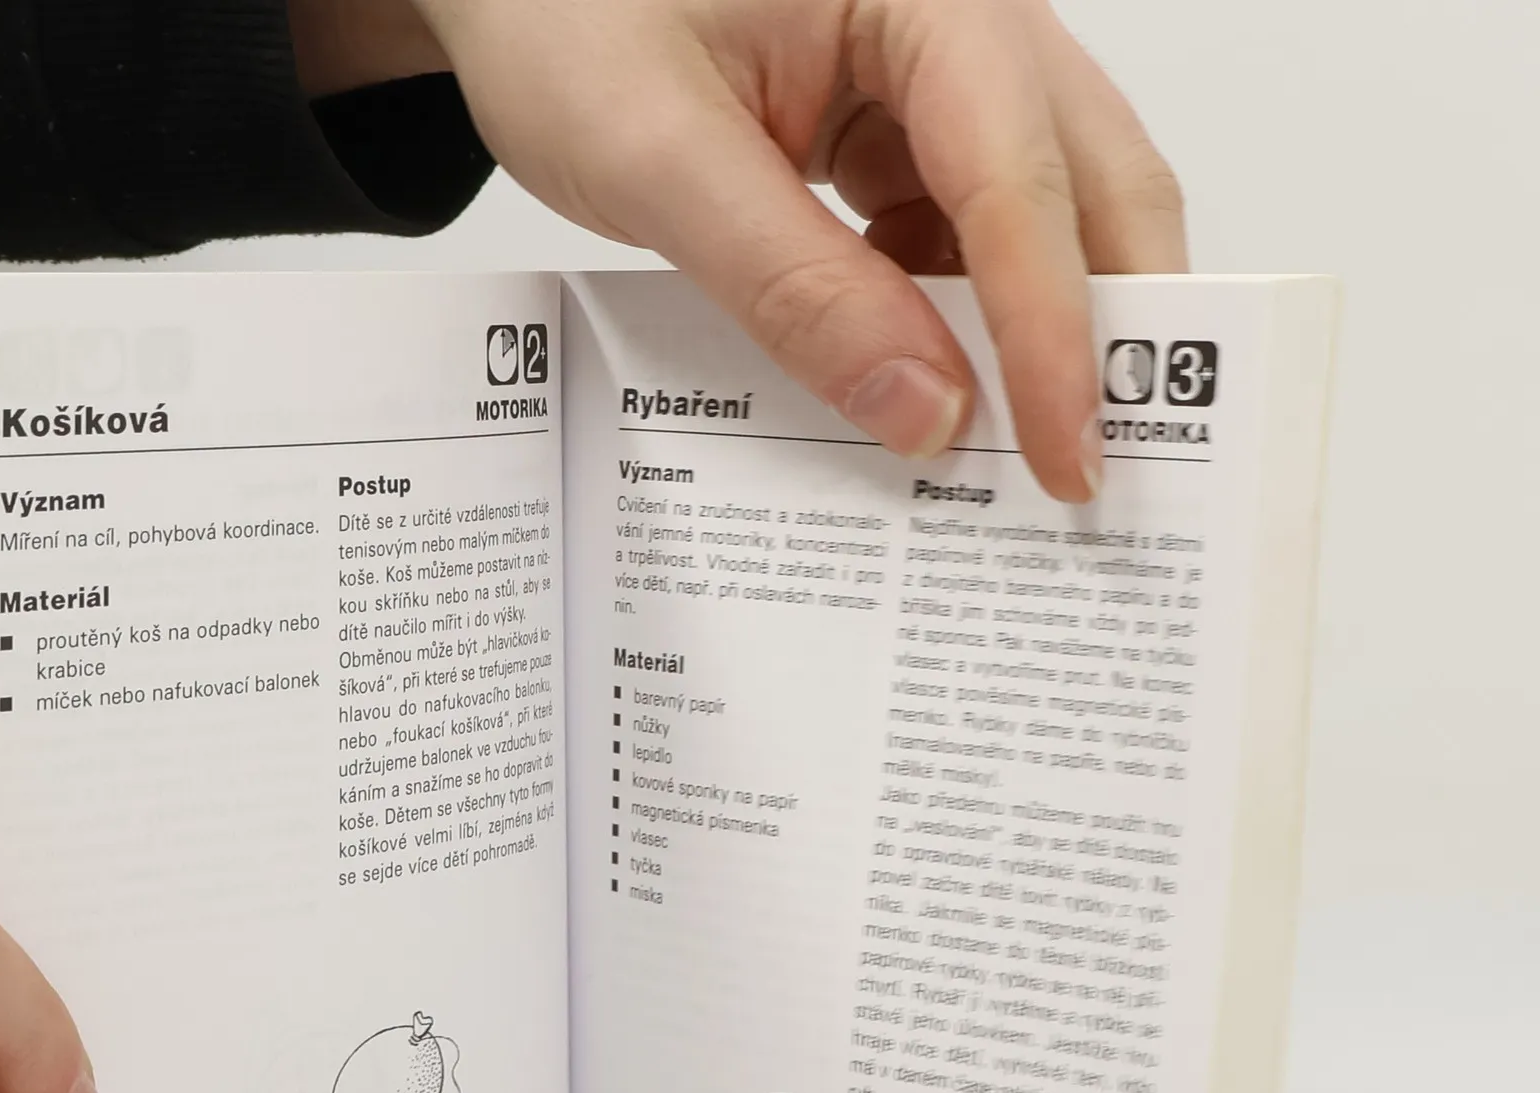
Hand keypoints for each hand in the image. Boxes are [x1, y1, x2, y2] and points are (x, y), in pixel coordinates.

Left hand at [412, 0, 1184, 501]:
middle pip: (1090, 181)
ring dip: (1035, 336)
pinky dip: (959, 323)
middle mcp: (961, 19)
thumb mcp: (662, 159)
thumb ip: (794, 287)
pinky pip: (962, 236)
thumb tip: (927, 411)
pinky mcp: (903, 133)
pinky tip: (929, 396)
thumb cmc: (565, 14)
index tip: (1065, 455)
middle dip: (1104, 328)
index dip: (1054, 328)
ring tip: (1016, 458)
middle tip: (1092, 471)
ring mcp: (938, 79)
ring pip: (1040, 218)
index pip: (1021, 173)